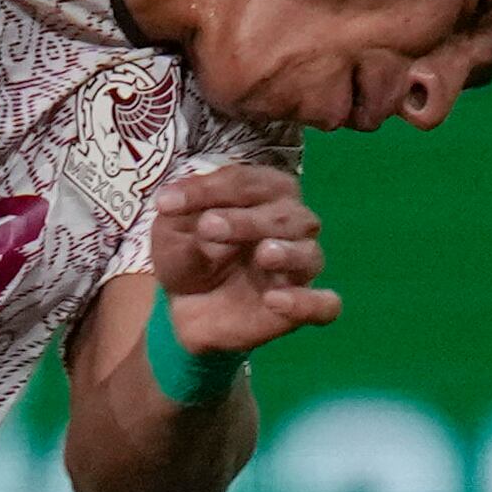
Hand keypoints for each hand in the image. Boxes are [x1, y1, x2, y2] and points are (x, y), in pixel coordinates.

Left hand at [150, 162, 340, 357]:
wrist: (188, 308)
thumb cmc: (190, 254)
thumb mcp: (171, 232)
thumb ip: (178, 216)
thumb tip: (172, 202)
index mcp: (264, 193)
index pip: (245, 183)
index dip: (208, 190)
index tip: (167, 204)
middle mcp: (292, 223)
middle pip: (283, 215)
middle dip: (246, 220)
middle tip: (208, 226)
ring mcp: (300, 265)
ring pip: (309, 254)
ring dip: (287, 253)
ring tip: (263, 254)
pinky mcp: (302, 306)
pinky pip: (325, 305)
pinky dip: (308, 303)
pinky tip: (276, 300)